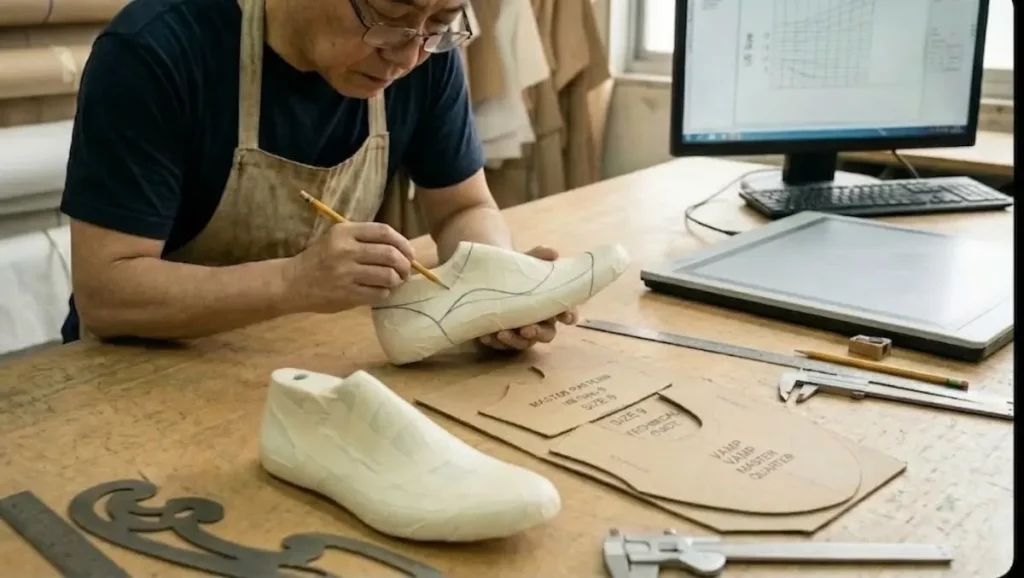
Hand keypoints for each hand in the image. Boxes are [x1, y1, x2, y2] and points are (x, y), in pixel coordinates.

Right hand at [283, 222, 414, 312]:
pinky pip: (379, 293)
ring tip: (394, 281)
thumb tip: (403, 250)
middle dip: (405, 264)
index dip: (403, 243)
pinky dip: (386, 293)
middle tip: (406, 271)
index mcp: (345, 232)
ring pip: (388, 276)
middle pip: (390, 254)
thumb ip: (366, 240)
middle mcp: (346, 250)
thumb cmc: (320, 259)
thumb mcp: (338, 239)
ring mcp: (346, 273)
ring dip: (397, 280)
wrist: (293, 282)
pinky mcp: (347, 294)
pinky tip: (380, 291)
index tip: (409, 253)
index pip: (384, 232)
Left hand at [476, 245, 578, 351]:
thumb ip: (539, 255)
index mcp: (550, 305)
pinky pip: (500, 345)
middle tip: (526, 328)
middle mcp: (539, 322)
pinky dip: (493, 341)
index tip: (566, 317)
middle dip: (538, 333)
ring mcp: (521, 331)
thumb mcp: (526, 260)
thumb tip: (552, 253)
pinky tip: (485, 336)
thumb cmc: (516, 271)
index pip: (566, 313)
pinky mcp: (502, 337)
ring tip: (501, 333)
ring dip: (514, 340)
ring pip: (523, 343)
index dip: (569, 316)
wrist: (490, 274)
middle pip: (546, 334)